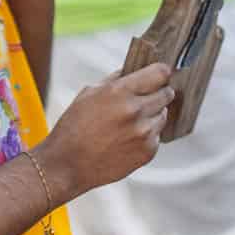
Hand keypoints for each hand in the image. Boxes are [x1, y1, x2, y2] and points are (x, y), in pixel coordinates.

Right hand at [43, 63, 174, 198]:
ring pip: (163, 115)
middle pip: (167, 93)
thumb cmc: (74, 126)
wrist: (68, 164)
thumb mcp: (89, 93)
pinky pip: (157, 135)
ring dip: (153, 114)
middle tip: (147, 96)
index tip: (160, 74)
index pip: (160, 73)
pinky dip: (148, 134)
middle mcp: (135, 111)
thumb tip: (135, 70)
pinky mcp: (148, 152)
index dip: (161, 72)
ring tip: (130, 121)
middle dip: (159, 92)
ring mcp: (144, 133)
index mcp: (119, 91)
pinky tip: (128, 138)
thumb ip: (115, 80)